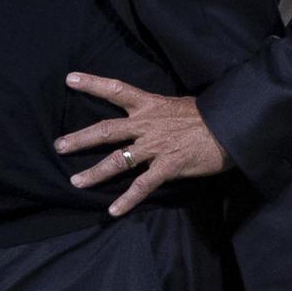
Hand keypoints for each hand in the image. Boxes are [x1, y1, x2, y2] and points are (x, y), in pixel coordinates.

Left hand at [54, 71, 229, 216]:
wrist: (232, 128)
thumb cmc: (208, 116)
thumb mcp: (178, 105)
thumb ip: (158, 112)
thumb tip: (148, 114)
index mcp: (150, 104)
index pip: (116, 89)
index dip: (92, 84)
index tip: (69, 79)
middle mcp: (147, 124)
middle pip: (106, 130)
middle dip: (80, 139)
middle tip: (59, 146)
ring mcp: (155, 147)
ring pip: (117, 161)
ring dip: (94, 173)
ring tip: (75, 182)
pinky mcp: (167, 167)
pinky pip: (142, 185)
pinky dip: (127, 199)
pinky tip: (113, 211)